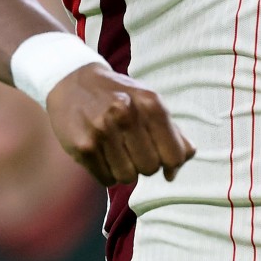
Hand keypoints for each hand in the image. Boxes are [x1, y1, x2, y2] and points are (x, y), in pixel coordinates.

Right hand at [45, 64, 195, 184]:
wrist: (73, 81)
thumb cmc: (119, 95)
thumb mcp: (149, 102)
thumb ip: (172, 129)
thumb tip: (188, 156)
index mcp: (150, 102)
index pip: (174, 154)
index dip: (172, 165)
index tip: (166, 164)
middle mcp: (127, 114)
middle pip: (151, 168)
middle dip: (145, 164)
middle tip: (134, 150)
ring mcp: (103, 130)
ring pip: (128, 177)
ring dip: (125, 170)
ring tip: (118, 152)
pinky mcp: (83, 146)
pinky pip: (106, 179)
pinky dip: (107, 173)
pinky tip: (102, 155)